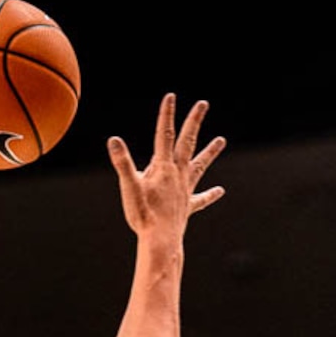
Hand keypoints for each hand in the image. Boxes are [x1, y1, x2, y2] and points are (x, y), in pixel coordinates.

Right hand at [107, 92, 225, 237]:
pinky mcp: (188, 206)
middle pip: (187, 143)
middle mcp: (178, 174)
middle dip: (194, 122)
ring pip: (200, 166)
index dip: (166, 115)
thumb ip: (122, 162)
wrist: (160, 240)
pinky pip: (201, 199)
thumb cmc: (143, 215)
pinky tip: (220, 191)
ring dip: (210, 152)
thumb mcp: (129, 186)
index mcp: (163, 167)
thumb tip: (113, 140)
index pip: (164, 135)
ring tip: (221, 140)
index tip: (171, 97)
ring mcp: (185, 190)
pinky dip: (210, 194)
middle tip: (203, 104)